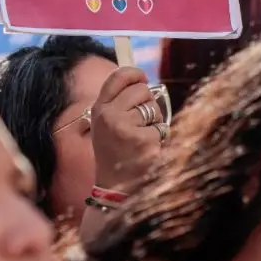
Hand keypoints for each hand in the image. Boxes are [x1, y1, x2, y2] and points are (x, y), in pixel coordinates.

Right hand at [90, 67, 164, 189]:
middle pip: (140, 90)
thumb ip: (118, 103)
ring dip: (154, 119)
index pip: (117, 77)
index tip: (143, 78)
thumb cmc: (114, 153)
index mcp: (99, 109)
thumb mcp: (106, 125)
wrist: (114, 186)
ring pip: (153, 107)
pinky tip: (148, 149)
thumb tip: (142, 82)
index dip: (134, 73)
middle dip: (148, 102)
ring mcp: (125, 127)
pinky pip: (161, 126)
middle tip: (143, 120)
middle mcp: (108, 115)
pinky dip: (160, 137)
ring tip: (143, 136)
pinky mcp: (142, 140)